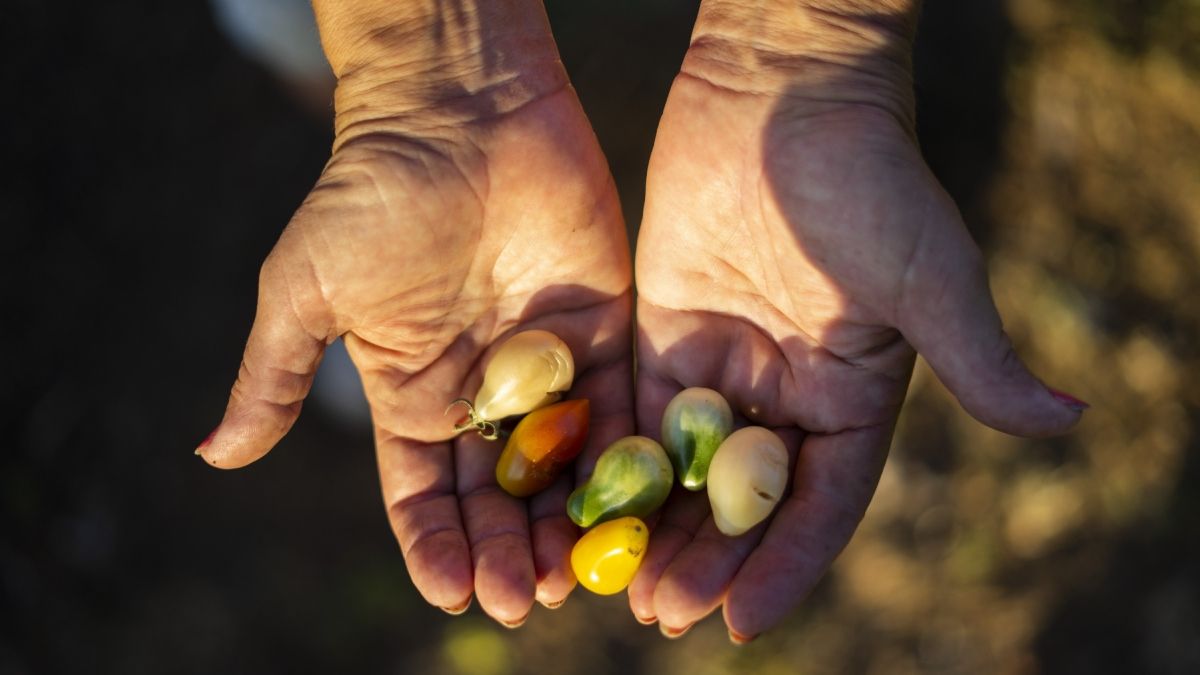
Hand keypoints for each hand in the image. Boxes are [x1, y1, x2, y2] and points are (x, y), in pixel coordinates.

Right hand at [195, 1, 632, 624]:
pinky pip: (620, 413)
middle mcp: (483, 399)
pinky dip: (625, 465)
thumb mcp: (306, 288)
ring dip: (567, 528)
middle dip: (508, 552)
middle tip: (526, 601)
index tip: (453, 593)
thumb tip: (212, 457)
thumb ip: (274, 373)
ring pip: (562, 472)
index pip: (423, 496)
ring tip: (573, 578)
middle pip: (499, 499)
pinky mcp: (604, 337)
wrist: (460, 110)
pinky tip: (634, 512)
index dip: (435, 548)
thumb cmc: (371, 193)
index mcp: (413, 398)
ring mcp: (548, 372)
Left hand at [629, 0, 1084, 639]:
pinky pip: (634, 410)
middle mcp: (787, 396)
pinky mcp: (663, 332)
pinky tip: (578, 503)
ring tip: (613, 580)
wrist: (783, 93)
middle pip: (741, 502)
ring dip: (650, 525)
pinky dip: (611, 459)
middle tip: (656, 611)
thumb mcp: (928, 275)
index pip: (819, 505)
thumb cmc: (868, 179)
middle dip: (704, 559)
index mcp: (853, 400)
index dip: (782, 567)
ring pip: (682, 468)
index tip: (739, 623)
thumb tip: (1068, 419)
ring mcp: (722, 367)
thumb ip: (977, 356)